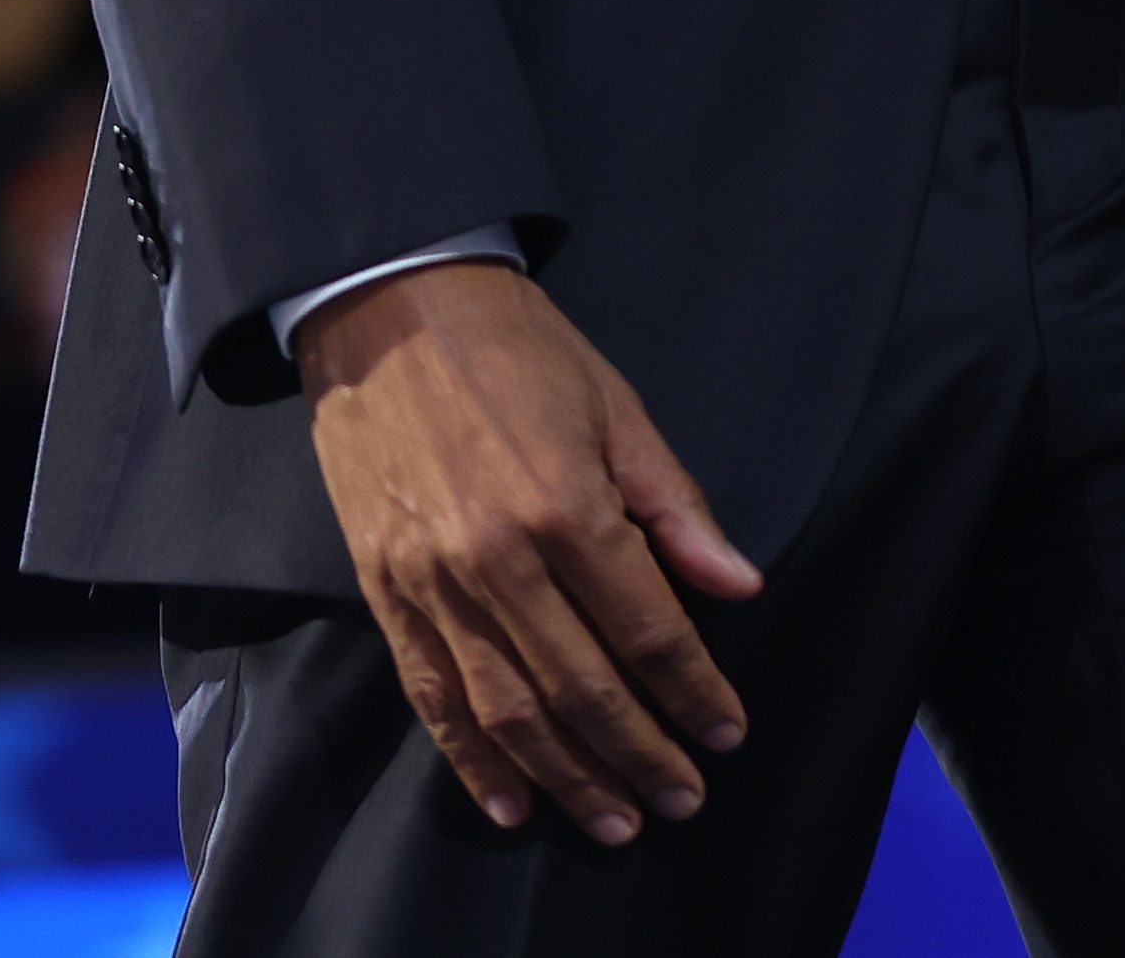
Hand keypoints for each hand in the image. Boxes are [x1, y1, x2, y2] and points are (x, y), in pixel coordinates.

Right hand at [298, 262, 762, 846]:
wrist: (389, 307)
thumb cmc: (516, 349)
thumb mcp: (616, 406)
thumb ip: (674, 506)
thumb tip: (739, 586)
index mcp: (566, 507)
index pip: (647, 627)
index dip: (694, 688)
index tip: (727, 731)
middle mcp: (498, 561)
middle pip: (583, 687)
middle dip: (641, 752)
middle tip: (684, 798)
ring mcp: (434, 584)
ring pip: (510, 711)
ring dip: (568, 776)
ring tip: (615, 818)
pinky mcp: (385, 592)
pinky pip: (432, 696)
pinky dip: (472, 760)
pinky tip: (512, 801)